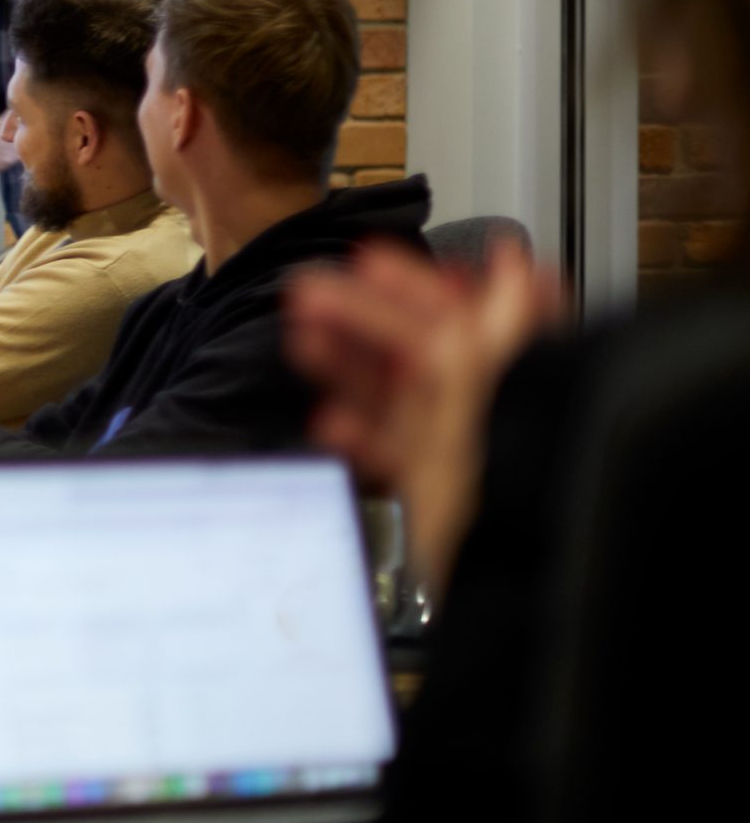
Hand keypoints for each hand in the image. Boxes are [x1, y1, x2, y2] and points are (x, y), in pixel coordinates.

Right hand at [284, 237, 561, 602]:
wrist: (511, 562)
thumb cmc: (519, 469)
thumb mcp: (500, 379)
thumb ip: (502, 318)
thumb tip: (513, 262)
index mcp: (510, 370)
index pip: (457, 313)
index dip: (410, 281)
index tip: (364, 260)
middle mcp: (483, 404)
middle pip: (413, 347)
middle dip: (358, 315)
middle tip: (307, 294)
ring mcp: (456, 447)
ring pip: (390, 393)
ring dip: (341, 362)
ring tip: (303, 339)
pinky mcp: (432, 491)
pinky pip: (386, 451)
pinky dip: (354, 432)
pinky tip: (331, 421)